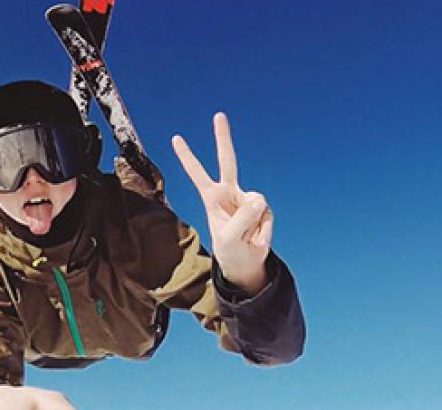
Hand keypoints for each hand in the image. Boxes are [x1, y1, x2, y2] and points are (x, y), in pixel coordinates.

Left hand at [172, 112, 271, 293]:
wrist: (246, 263)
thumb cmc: (230, 250)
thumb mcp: (229, 237)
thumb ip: (242, 217)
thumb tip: (259, 199)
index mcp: (212, 197)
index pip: (197, 173)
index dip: (187, 157)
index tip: (175, 138)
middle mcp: (229, 192)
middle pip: (227, 160)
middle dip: (223, 137)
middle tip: (218, 114)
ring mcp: (247, 198)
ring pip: (253, 201)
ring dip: (250, 222)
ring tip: (244, 235)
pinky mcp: (263, 208)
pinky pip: (265, 214)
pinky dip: (262, 228)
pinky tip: (255, 234)